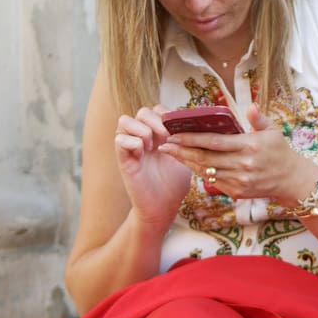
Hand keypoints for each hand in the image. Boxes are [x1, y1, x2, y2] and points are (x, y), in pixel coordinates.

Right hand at [114, 105, 194, 225]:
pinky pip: (119, 140)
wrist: (163, 207)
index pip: (157, 110)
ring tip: (153, 146)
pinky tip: (143, 154)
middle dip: (156, 120)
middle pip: (142, 111)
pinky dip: (132, 142)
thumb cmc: (174, 183)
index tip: (179, 129)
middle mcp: (142, 138)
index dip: (167, 115)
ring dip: (142, 130)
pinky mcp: (123, 160)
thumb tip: (197, 122)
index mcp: (157, 135)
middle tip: (167, 137)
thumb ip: (186, 139)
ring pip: (125, 120)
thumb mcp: (186, 156)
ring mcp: (131, 148)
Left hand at [158, 103, 317, 205]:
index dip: (191, 138)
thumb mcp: (273, 131)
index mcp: (249, 146)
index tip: (174, 134)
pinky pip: (212, 181)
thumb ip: (259, 119)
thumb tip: (250, 106)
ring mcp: (239, 180)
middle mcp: (242, 164)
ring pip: (205, 170)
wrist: (291, 180)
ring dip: (186, 162)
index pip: (214, 141)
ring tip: (172, 153)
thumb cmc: (281, 152)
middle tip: (164, 145)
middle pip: (204, 157)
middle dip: (181, 151)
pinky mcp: (236, 191)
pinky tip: (190, 164)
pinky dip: (199, 172)